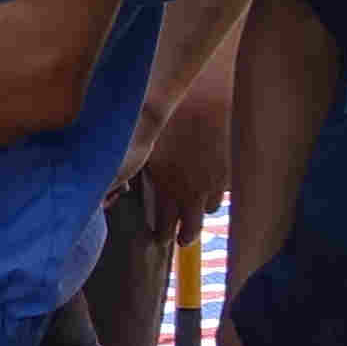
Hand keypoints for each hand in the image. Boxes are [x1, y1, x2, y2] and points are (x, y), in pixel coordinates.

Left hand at [133, 81, 233, 237]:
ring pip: (209, 210)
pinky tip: (207, 183)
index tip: (159, 238)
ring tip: (193, 203)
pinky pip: (222, 192)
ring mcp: (212, 185)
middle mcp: (191, 193)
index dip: (162, 235)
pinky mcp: (227, 173)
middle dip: (184, 237)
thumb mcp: (145, 151)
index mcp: (167, 189)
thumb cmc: (166, 124)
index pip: (165, 227)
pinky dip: (214, 191)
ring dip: (200, 208)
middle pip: (191, 231)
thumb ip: (136, 172)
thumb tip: (119, 186)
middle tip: (179, 239)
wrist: (200, 106)